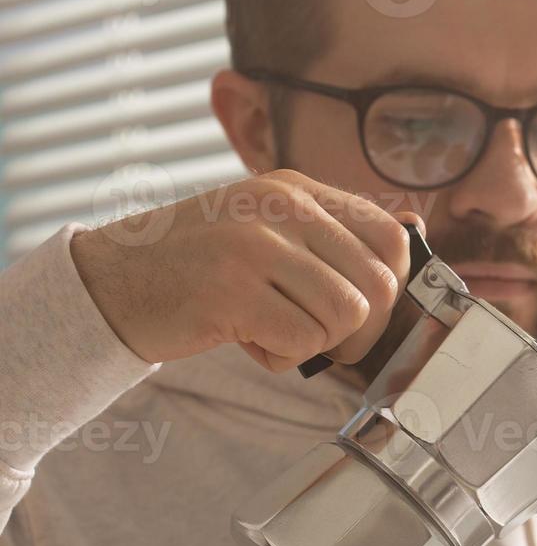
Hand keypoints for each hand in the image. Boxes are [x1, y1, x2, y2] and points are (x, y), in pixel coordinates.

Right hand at [71, 170, 417, 372]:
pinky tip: (245, 338)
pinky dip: (280, 356)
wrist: (110, 284)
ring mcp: (255, 244)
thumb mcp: (269, 229)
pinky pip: (304, 342)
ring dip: (315, 343)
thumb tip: (416, 229)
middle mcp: (281, 206)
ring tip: (270, 328)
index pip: (391, 238)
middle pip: (378, 286)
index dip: (389, 288)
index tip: (354, 307)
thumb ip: (334, 234)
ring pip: (346, 317)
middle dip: (357, 329)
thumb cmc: (199, 267)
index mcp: (296, 189)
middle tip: (313, 333)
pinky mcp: (232, 289)